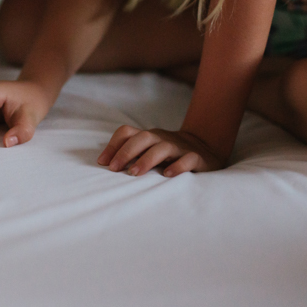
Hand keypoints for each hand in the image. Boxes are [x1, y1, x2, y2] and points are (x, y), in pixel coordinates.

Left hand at [97, 126, 226, 175]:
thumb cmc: (168, 154)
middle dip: (126, 152)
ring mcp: (179, 147)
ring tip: (134, 173)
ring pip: (162, 148)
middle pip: (143, 137)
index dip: (113, 145)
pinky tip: (167, 175)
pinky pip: (187, 159)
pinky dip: (177, 166)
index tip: (102, 163)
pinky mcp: (196, 158)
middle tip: (114, 169)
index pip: (127, 132)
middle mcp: (161, 138)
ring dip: (146, 159)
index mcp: (148, 137)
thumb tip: (105, 165)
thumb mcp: (148, 151)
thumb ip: (131, 155)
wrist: (204, 149)